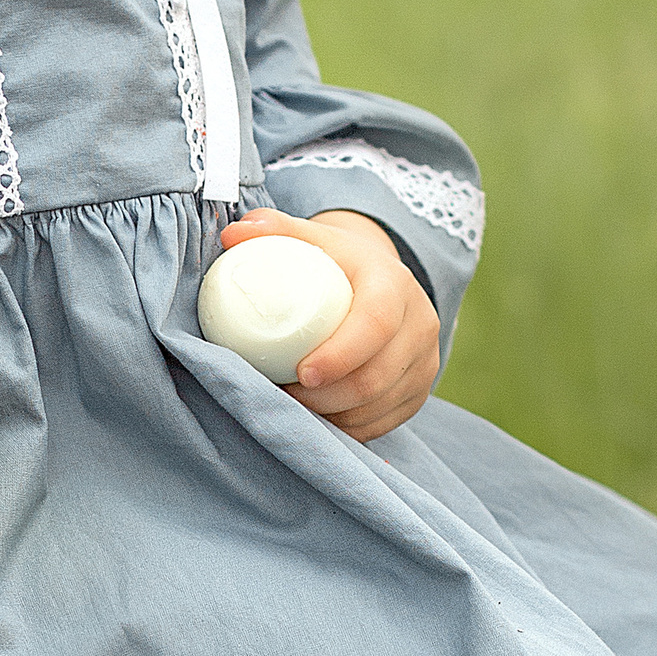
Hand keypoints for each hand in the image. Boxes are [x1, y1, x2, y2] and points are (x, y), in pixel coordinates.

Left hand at [217, 206, 438, 440]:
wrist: (382, 278)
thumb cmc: (336, 261)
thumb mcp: (311, 238)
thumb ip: (274, 229)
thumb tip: (231, 236)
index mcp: (393, 283)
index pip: (377, 324)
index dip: (341, 354)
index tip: (301, 372)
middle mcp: (421, 323)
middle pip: (377, 376)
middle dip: (326, 397)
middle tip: (282, 394)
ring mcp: (425, 361)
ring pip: (379, 406)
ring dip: (333, 415)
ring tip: (293, 405)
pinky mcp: (420, 389)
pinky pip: (383, 422)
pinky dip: (347, 427)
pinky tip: (318, 418)